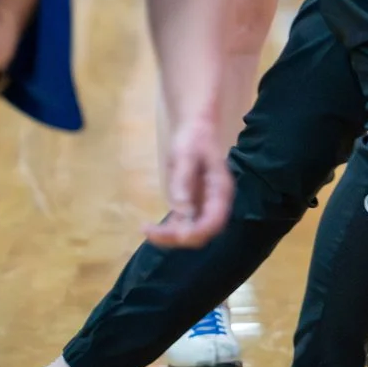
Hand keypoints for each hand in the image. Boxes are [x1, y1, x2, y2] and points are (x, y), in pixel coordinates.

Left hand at [144, 118, 233, 246]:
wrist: (196, 128)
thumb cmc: (193, 139)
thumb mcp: (185, 155)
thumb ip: (183, 181)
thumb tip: (180, 209)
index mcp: (221, 191)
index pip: (214, 221)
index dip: (197, 232)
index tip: (176, 235)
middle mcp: (215, 203)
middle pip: (202, 232)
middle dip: (178, 238)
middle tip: (151, 232)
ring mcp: (204, 205)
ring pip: (191, 232)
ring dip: (170, 237)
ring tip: (146, 230)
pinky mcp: (192, 205)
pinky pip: (182, 224)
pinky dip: (168, 230)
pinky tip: (150, 228)